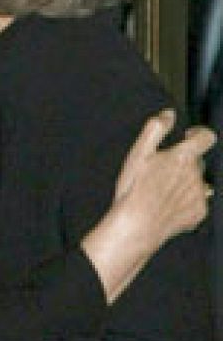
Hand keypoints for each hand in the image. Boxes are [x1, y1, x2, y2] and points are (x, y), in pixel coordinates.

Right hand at [110, 110, 213, 243]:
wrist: (138, 225)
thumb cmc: (134, 190)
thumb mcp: (138, 153)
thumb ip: (155, 129)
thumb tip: (168, 115)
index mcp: (183, 157)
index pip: (206, 137)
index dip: (199, 134)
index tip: (189, 136)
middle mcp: (196, 175)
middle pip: (197, 161)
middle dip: (184, 162)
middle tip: (162, 170)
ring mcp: (199, 195)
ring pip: (197, 182)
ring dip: (184, 182)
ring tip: (162, 191)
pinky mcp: (198, 212)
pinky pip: (197, 202)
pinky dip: (185, 201)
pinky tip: (167, 205)